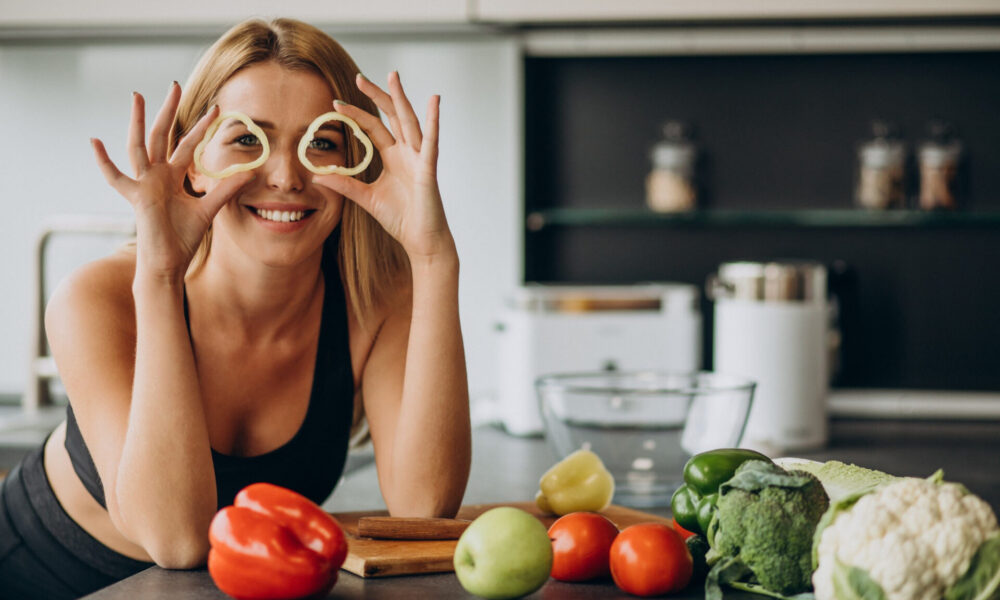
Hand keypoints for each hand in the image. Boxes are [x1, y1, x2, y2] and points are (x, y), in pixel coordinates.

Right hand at [91, 83, 254, 281]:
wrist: (168, 262)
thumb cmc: (183, 238)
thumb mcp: (209, 209)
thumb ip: (226, 190)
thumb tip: (250, 174)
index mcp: (173, 176)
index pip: (187, 145)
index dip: (200, 127)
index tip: (216, 109)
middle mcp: (157, 175)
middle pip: (162, 136)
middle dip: (168, 111)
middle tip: (174, 85)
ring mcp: (144, 183)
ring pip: (140, 146)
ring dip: (139, 121)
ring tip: (137, 96)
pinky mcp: (136, 197)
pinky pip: (116, 178)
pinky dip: (104, 162)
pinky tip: (95, 142)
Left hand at [311, 72, 454, 261]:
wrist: (421, 241)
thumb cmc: (401, 219)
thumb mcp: (366, 198)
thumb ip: (345, 184)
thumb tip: (317, 175)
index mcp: (394, 158)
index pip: (373, 128)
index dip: (356, 114)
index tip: (336, 104)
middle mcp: (407, 153)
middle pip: (391, 116)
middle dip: (377, 96)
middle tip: (359, 78)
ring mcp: (419, 158)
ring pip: (409, 121)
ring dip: (400, 98)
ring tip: (392, 77)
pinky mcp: (428, 168)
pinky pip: (431, 141)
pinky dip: (434, 120)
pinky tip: (434, 101)